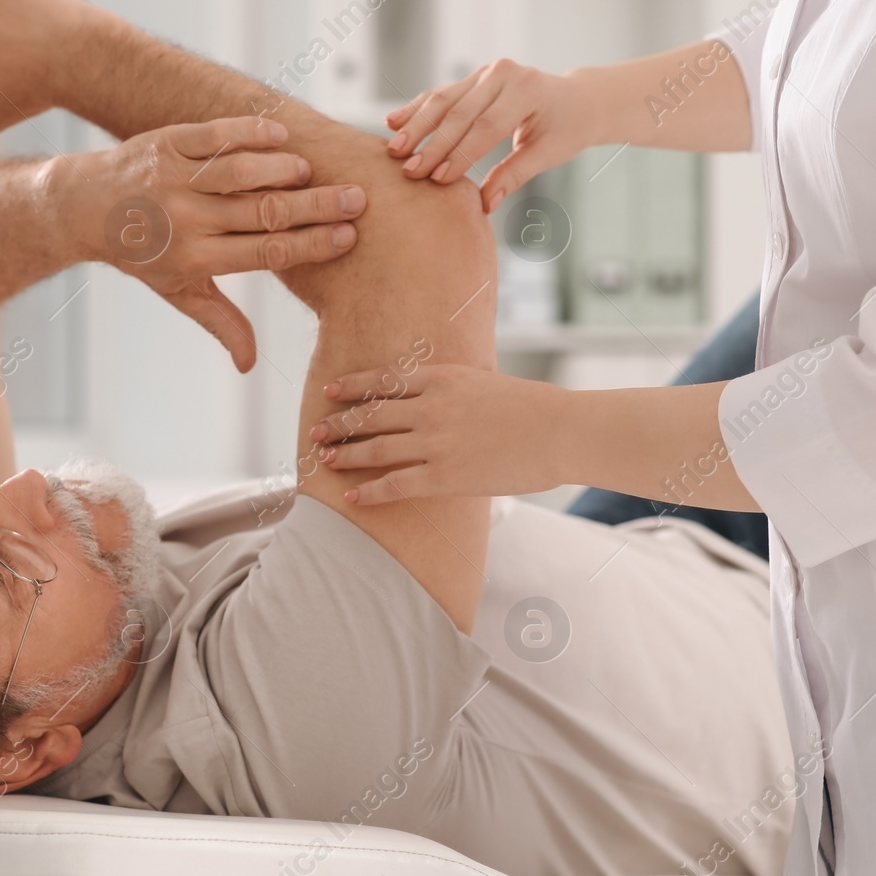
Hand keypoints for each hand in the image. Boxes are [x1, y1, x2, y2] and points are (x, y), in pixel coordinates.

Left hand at [83, 116, 366, 371]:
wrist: (85, 207)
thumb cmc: (142, 253)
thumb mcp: (178, 291)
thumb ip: (220, 321)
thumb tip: (250, 365)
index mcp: (196, 259)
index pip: (267, 253)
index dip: (313, 245)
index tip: (349, 236)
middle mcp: (186, 219)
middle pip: (264, 212)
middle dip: (317, 207)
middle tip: (357, 199)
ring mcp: (174, 178)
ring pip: (241, 172)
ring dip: (283, 169)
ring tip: (311, 172)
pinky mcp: (166, 143)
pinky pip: (214, 135)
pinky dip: (250, 132)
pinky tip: (280, 135)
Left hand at [307, 364, 567, 503]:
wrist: (559, 431)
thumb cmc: (531, 408)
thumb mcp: (484, 383)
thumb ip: (452, 389)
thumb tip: (430, 396)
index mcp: (442, 379)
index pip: (383, 380)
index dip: (352, 386)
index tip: (330, 390)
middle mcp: (431, 407)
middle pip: (371, 415)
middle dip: (338, 423)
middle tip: (315, 430)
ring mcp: (436, 442)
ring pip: (376, 448)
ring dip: (345, 454)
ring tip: (325, 458)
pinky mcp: (445, 476)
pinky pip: (396, 485)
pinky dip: (369, 491)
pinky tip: (351, 497)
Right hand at [385, 60, 594, 213]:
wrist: (575, 100)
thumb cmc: (565, 129)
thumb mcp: (548, 153)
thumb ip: (514, 175)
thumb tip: (485, 205)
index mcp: (526, 90)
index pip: (486, 127)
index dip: (460, 154)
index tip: (436, 179)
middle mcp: (503, 74)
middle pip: (459, 112)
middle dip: (431, 144)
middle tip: (408, 170)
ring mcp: (485, 72)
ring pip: (443, 100)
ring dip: (416, 125)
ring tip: (393, 148)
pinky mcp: (473, 78)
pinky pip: (441, 94)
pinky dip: (416, 109)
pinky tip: (393, 122)